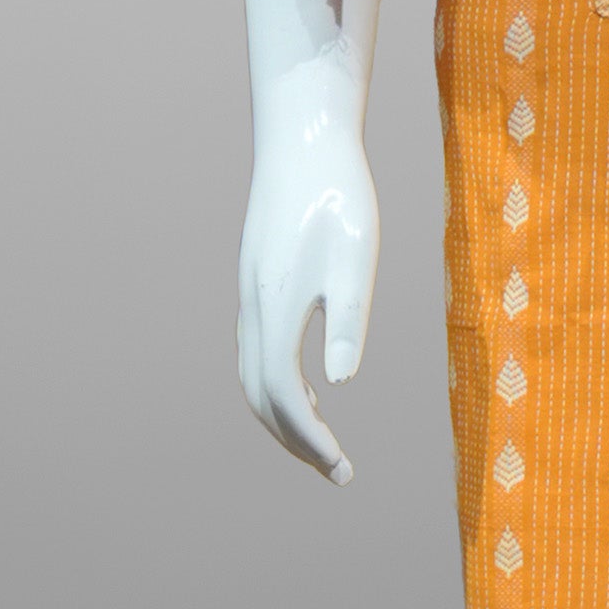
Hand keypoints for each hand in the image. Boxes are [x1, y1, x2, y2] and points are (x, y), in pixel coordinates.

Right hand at [235, 60, 379, 483]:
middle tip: (336, 471)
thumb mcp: (358, 257)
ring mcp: (250, 295)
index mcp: (276, 307)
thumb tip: (342, 382)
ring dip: (284, 416)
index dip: (310, 440)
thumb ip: (348, 319)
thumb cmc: (340, 195)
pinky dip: (277, 386)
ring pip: (253, 375)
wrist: (304, 137)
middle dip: (295, 441)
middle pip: (260, 397)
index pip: (284, 396)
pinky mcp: (257, 282)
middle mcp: (253, 307)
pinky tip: (310, 390)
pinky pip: (257, 351)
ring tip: (323, 444)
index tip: (342, 469)